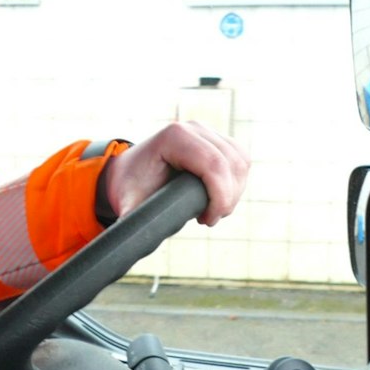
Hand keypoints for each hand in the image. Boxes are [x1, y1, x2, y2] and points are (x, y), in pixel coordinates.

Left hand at [106, 122, 249, 226]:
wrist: (129, 172)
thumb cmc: (130, 189)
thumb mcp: (129, 206)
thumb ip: (136, 222)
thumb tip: (137, 241)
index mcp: (174, 137)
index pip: (214, 165)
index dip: (220, 197)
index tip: (206, 221)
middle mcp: (193, 128)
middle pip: (232, 164)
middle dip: (227, 198)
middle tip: (208, 219)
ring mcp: (207, 131)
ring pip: (241, 162)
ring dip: (233, 192)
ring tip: (211, 211)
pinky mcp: (217, 139)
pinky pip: (240, 160)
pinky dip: (236, 184)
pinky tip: (218, 198)